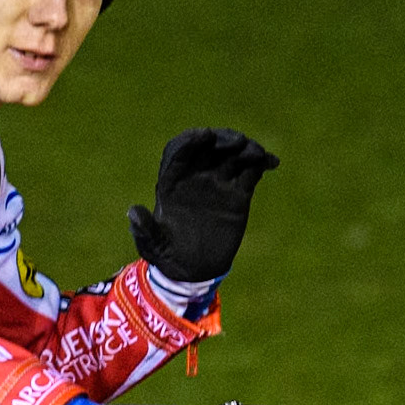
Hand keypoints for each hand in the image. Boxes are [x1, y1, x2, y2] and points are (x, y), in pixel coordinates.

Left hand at [129, 128, 278, 281]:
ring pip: (231, 156)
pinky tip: (271, 162)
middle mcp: (195, 176)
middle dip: (221, 140)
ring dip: (244, 149)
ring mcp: (218, 183)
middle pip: (208, 148)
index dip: (191, 141)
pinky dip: (261, 163)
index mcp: (171, 182)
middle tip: (236, 141)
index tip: (205, 135)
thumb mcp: (153, 245)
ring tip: (256, 153)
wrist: (194, 270)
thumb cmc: (168, 255)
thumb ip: (145, 229)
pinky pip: (250, 172)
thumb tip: (133, 212)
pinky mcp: (238, 193)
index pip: (179, 152)